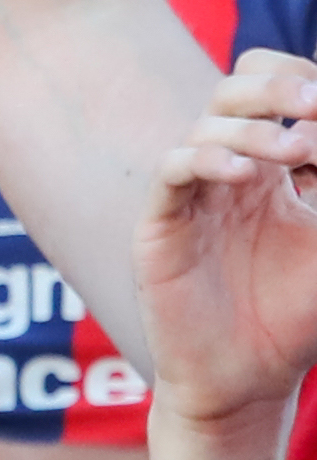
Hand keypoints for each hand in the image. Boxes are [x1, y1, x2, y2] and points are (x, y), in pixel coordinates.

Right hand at [134, 50, 316, 430]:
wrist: (249, 380)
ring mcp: (191, 198)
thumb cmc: (298, 317)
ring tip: (296, 152)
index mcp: (271, 169)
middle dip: (277, 87)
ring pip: (205, 127)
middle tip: (315, 105)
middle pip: (233, 91)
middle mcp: (227, 174)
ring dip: (254, 129)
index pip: (272, 90)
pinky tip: (243, 176)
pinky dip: (205, 161)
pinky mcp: (160, 228)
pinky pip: (172, 172)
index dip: (300, 79)